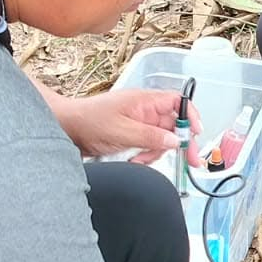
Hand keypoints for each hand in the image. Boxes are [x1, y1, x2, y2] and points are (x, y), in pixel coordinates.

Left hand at [53, 89, 202, 165]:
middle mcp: (144, 110)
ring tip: (139, 159)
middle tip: (190, 161)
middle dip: (178, 143)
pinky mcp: (132, 136)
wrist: (65, 129)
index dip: (190, 115)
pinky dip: (144, 156)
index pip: (178, 102)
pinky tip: (133, 160)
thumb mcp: (122, 131)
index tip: (196, 132)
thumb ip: (151, 136)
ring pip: (161, 140)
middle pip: (173, 125)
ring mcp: (138, 124)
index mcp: (144, 101)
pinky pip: (148, 147)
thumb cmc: (88, 121)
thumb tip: (175, 140)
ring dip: (155, 153)